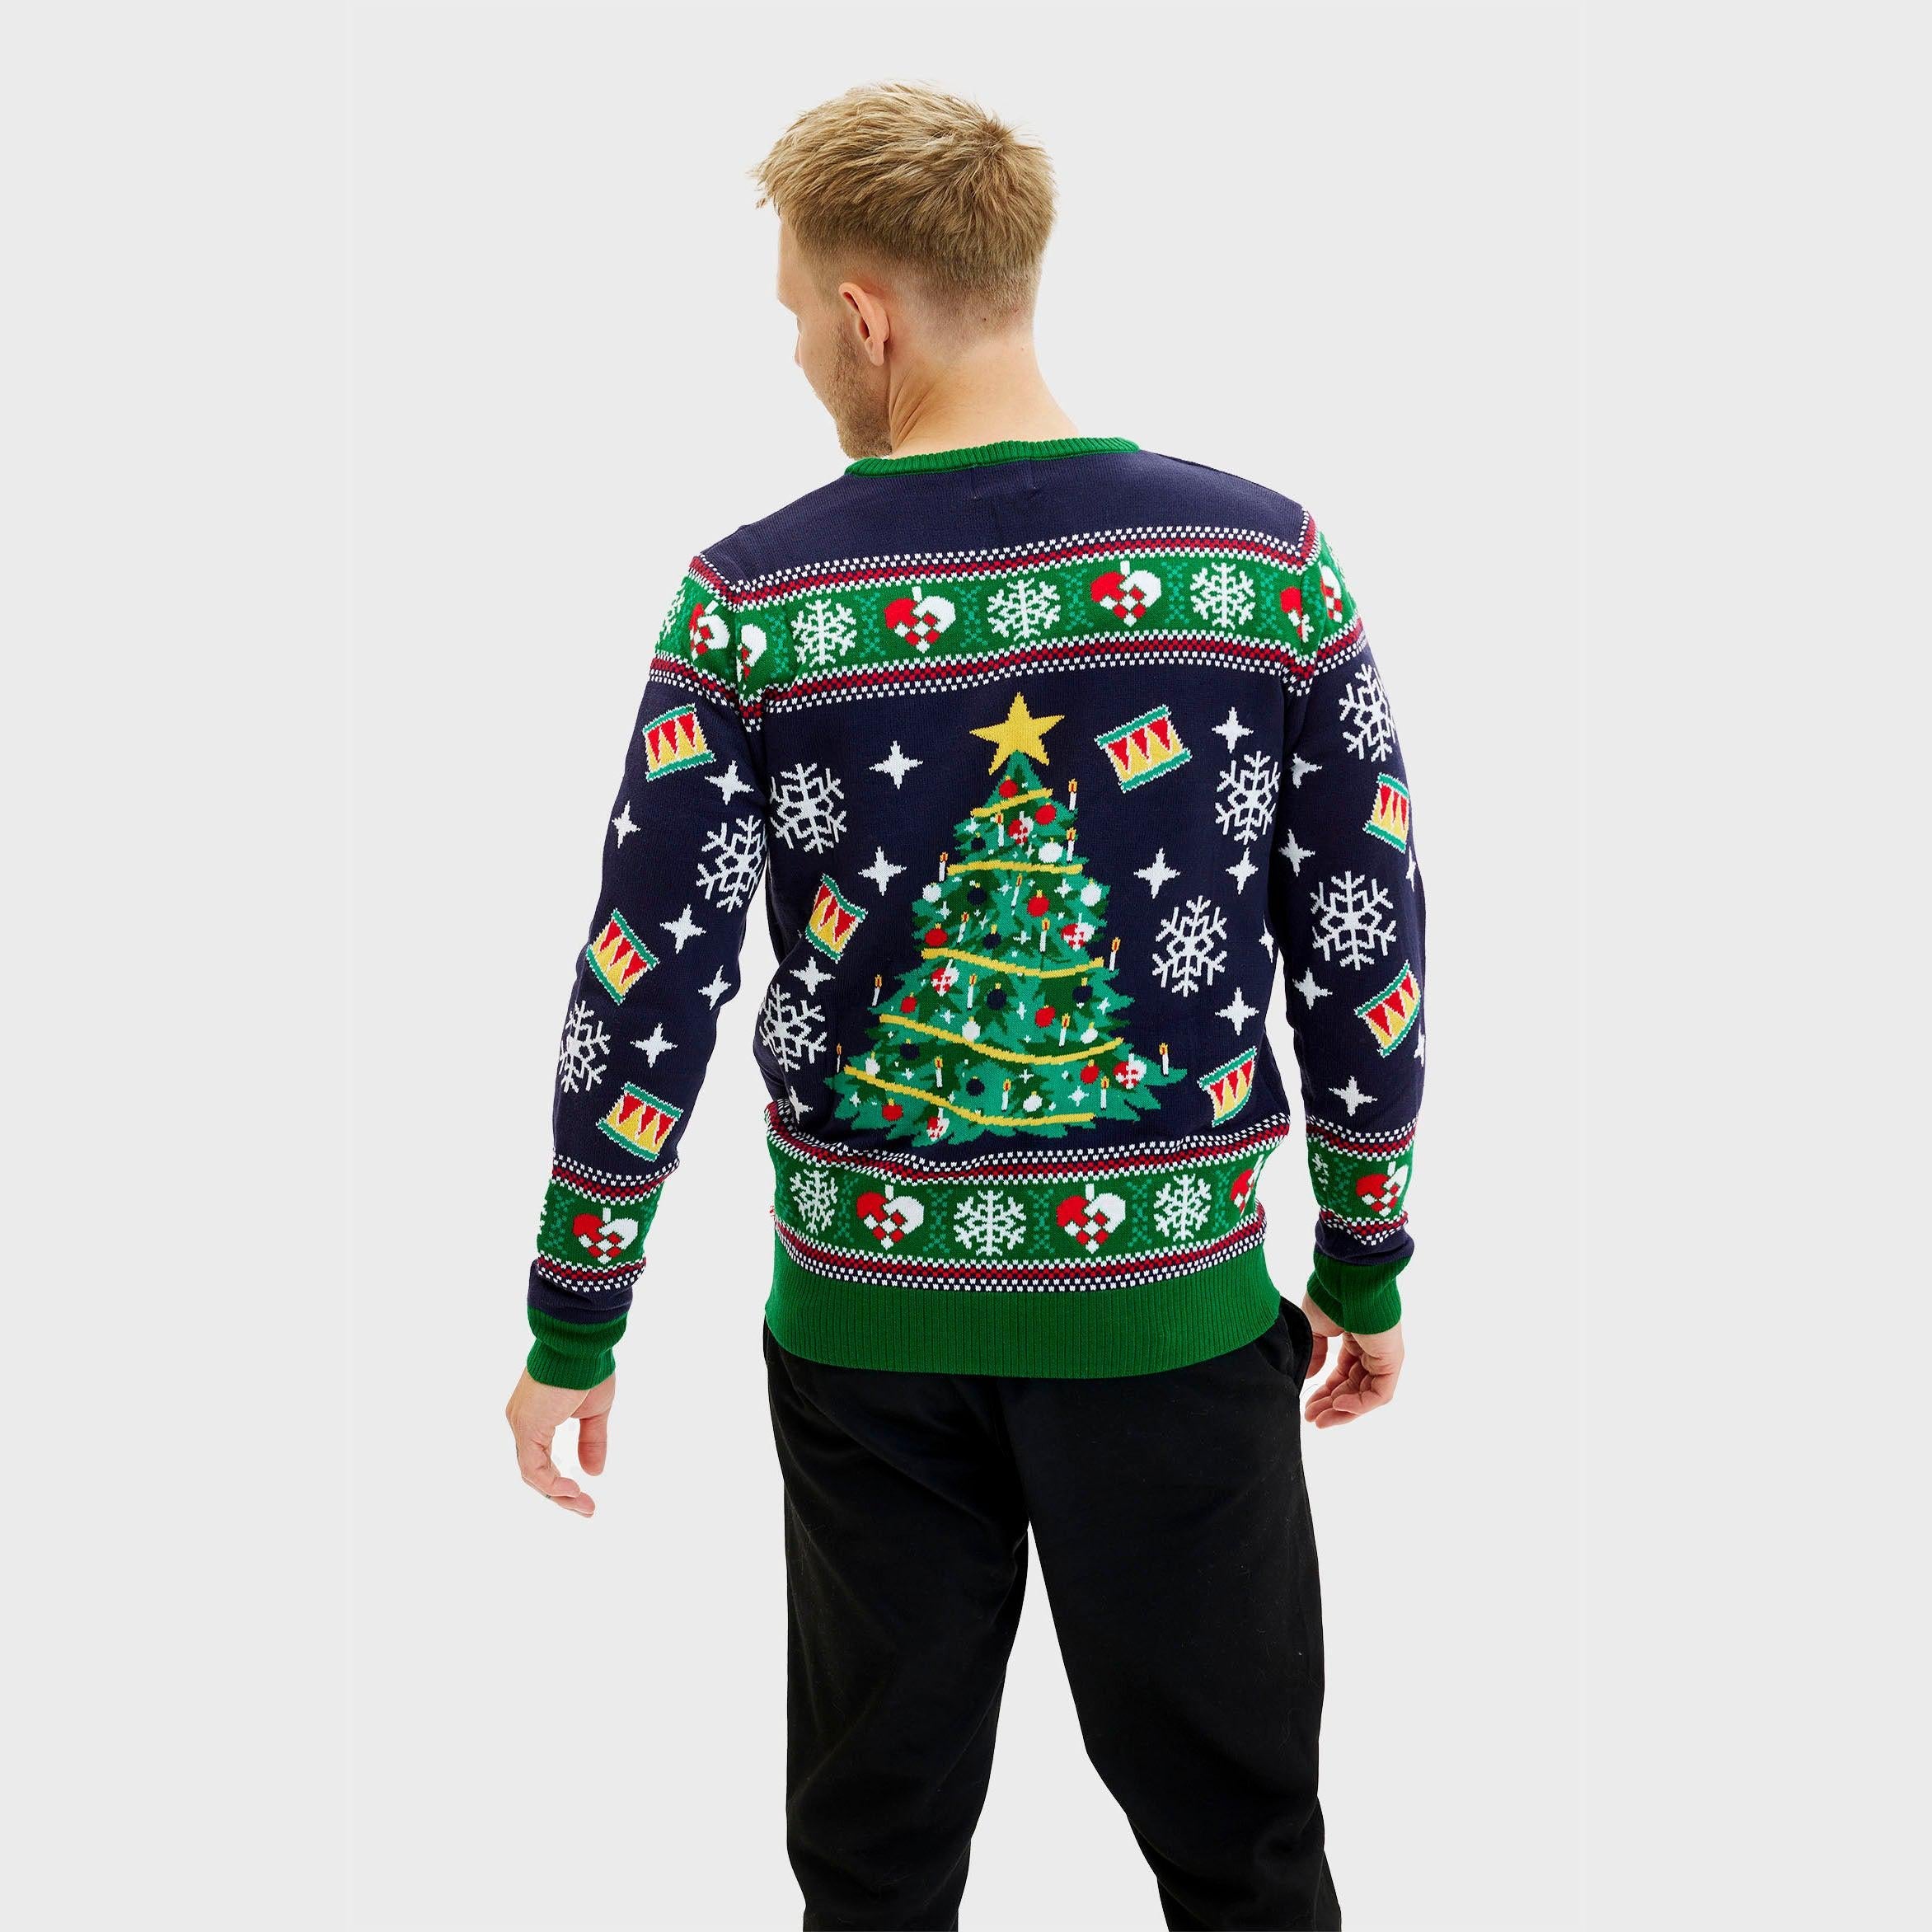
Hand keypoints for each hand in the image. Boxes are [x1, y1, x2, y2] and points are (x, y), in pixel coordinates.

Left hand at [505, 1370, 614, 1516]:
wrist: (581, 1344)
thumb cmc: (587, 1368)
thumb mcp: (595, 1412)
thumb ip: (592, 1441)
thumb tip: (593, 1472)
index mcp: (535, 1417)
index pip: (541, 1459)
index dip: (561, 1482)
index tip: (584, 1496)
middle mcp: (522, 1421)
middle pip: (535, 1471)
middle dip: (561, 1494)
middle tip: (587, 1509)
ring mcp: (522, 1425)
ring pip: (532, 1474)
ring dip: (559, 1494)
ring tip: (584, 1506)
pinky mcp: (527, 1427)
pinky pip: (533, 1468)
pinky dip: (551, 1484)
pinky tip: (572, 1489)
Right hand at [1300, 1299, 1403, 1428]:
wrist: (1347, 1281)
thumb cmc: (1331, 1296)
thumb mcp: (1315, 1327)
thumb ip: (1315, 1352)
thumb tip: (1313, 1375)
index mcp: (1355, 1340)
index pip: (1343, 1375)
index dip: (1325, 1392)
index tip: (1307, 1406)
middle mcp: (1371, 1350)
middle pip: (1353, 1388)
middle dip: (1331, 1406)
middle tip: (1311, 1418)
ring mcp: (1383, 1356)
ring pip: (1366, 1395)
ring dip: (1343, 1410)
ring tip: (1321, 1420)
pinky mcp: (1391, 1361)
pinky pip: (1379, 1393)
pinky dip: (1360, 1403)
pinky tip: (1338, 1405)